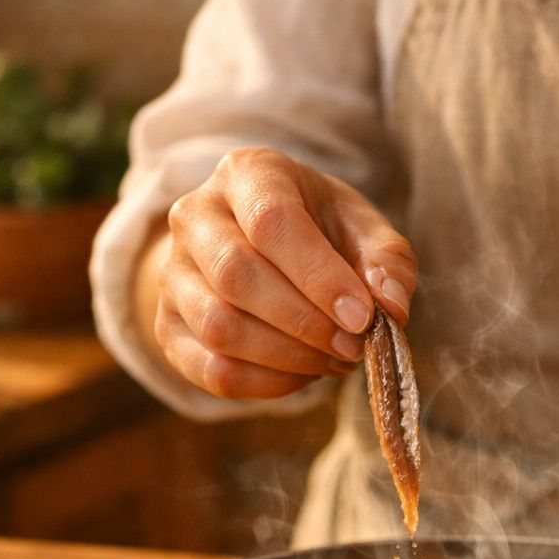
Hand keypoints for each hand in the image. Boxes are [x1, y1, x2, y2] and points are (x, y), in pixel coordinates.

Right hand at [146, 146, 415, 398]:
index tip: (363, 317)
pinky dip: (266, 384)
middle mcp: (195, 215)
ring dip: (288, 357)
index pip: (272, 221)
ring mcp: (173, 272)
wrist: (258, 248)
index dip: (319, 276)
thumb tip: (391, 306)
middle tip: (354, 346)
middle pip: (237, 275)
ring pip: (220, 327)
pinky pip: (211, 369)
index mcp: (247, 174)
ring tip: (335, 360)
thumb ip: (387, 260)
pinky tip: (303, 374)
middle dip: (305, 322)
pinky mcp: (167, 325)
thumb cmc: (318, 231)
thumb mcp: (361, 227)